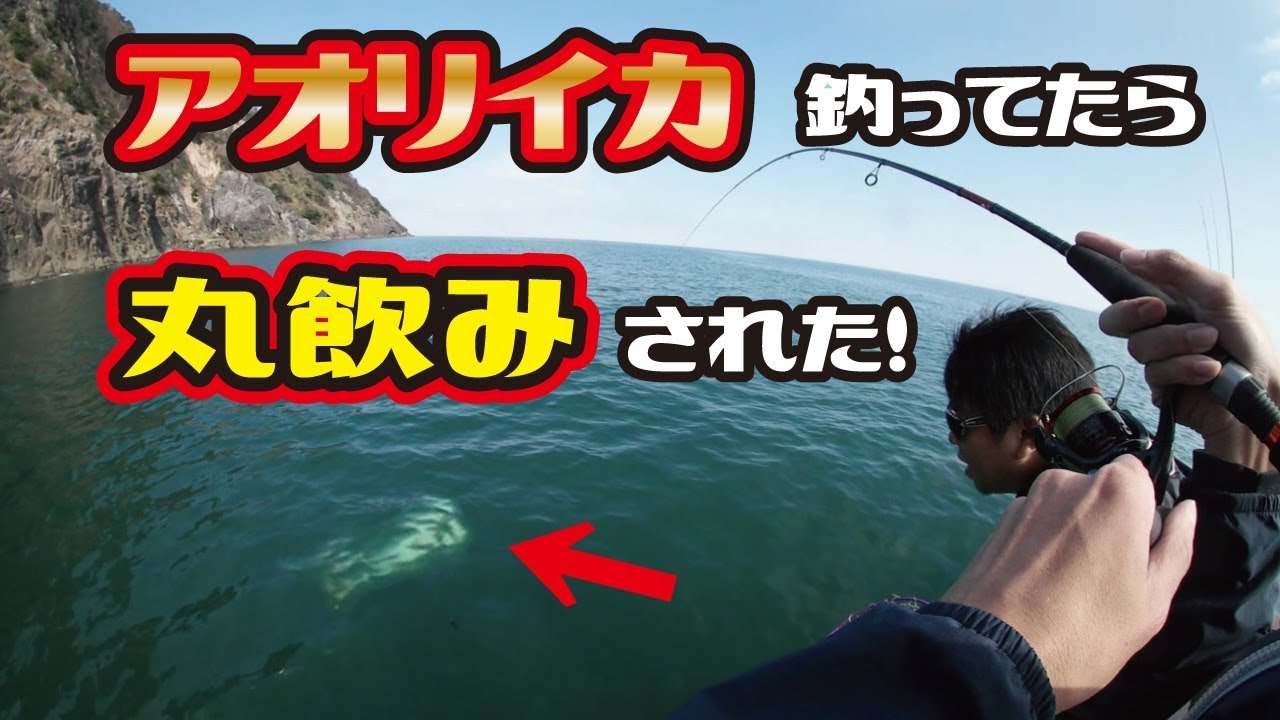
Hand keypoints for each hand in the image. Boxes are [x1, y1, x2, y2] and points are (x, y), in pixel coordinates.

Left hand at [942, 455, 1196, 711]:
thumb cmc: (1089, 629)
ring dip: (1073, 535)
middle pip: (1099, 491)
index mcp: (1113, 490)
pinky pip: (1035, 526)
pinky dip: (1042, 547)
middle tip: (1106, 577)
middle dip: (1107, 522)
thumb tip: (1187, 509)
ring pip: (1065, 509)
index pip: (1137, 472)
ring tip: (1070, 589)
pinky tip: (1040, 588)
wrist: (996, 654)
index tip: (1139, 547)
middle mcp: (1064, 481)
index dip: (1143, 508)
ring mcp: (1025, 501)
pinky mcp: (996, 524)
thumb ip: (1175, 546)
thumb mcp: (1153, 598)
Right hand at [1076, 231, 1278, 471]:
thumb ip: (1176, 267)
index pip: (1130, 269)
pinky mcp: (1160, 383)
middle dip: (1132, 311)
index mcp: (1172, 293)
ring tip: (1210, 344)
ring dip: (1178, 342)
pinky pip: (1155, 372)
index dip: (1104, 254)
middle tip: (1159, 310)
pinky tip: (1209, 369)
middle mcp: (1159, 322)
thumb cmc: (1248, 336)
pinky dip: (1185, 367)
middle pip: (1114, 315)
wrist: (1262, 385)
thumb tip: (1132, 255)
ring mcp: (1157, 353)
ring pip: (1138, 345)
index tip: (1081, 239)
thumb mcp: (1220, 290)